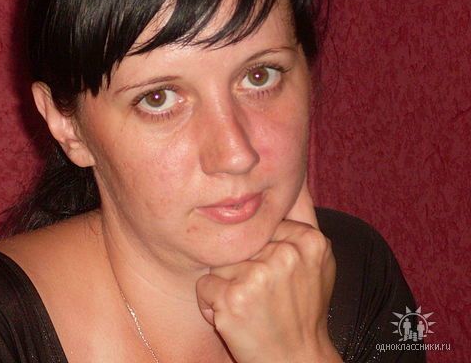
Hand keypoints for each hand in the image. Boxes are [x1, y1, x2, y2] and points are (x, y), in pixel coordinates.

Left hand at [195, 182, 339, 362]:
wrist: (296, 360)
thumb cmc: (301, 311)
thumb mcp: (317, 262)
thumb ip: (302, 222)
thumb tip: (290, 179)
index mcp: (309, 240)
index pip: (262, 226)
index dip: (260, 253)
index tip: (276, 278)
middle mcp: (286, 254)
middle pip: (240, 243)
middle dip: (243, 268)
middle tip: (264, 296)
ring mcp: (259, 275)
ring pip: (220, 263)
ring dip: (226, 286)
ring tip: (251, 306)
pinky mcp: (234, 296)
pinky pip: (205, 286)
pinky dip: (212, 304)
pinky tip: (236, 317)